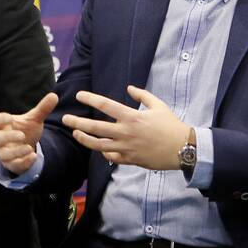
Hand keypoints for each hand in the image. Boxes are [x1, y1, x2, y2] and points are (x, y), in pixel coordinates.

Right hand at [0, 93, 57, 174]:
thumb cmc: (25, 129)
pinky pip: (13, 164)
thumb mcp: (34, 119)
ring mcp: (4, 152)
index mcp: (2, 125)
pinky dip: (23, 162)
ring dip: (15, 152)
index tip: (10, 118)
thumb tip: (54, 95)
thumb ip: (42, 109)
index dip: (0, 119)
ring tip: (29, 148)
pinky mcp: (11, 163)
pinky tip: (33, 157)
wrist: (27, 147)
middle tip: (22, 135)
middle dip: (8, 137)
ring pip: (3, 154)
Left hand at [62, 86, 190, 171]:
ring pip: (98, 145)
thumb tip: (129, 88)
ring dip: (84, 139)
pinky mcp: (130, 159)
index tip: (79, 95)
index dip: (90, 99)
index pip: (106, 106)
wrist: (182, 148)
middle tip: (65, 119)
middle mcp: (126, 132)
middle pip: (95, 127)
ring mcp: (126, 147)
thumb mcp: (158, 105)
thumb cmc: (171, 125)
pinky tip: (98, 148)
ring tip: (75, 134)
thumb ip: (142, 95)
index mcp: (132, 117)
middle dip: (78, 123)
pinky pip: (111, 157)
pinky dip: (103, 153)